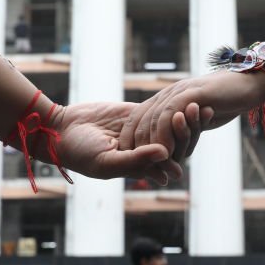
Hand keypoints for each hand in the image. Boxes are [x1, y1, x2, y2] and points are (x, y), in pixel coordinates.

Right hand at [48, 101, 188, 184]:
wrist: (61, 130)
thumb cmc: (80, 153)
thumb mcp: (107, 161)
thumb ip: (136, 160)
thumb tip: (166, 155)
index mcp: (141, 169)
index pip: (171, 164)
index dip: (184, 148)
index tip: (194, 133)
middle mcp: (145, 153)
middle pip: (176, 144)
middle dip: (190, 130)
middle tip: (203, 112)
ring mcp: (142, 133)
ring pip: (170, 126)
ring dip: (186, 117)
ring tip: (200, 103)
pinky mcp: (136, 115)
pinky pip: (158, 111)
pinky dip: (172, 105)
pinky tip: (186, 95)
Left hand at [119, 70, 264, 159]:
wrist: (250, 85)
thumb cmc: (226, 103)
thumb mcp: (199, 118)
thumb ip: (184, 129)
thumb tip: (172, 149)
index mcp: (166, 98)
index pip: (138, 118)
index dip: (129, 138)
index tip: (125, 160)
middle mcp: (168, 93)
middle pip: (140, 119)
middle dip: (134, 144)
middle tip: (132, 166)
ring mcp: (179, 91)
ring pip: (153, 118)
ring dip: (148, 143)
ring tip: (147, 164)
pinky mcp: (192, 92)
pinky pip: (170, 113)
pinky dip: (164, 133)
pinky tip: (164, 151)